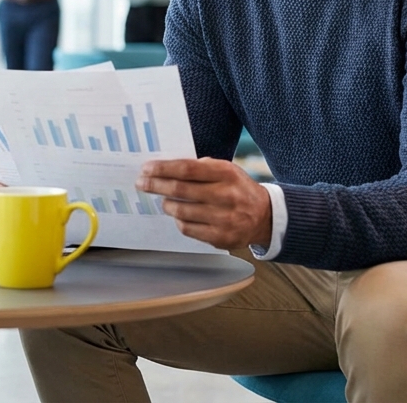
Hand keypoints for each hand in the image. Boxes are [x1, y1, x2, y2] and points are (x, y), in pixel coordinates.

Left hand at [136, 158, 271, 250]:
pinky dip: (179, 220)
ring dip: (167, 204)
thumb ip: (200, 168)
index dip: (163, 169)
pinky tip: (179, 215)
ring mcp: (224, 219)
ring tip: (164, 200)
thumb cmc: (237, 189)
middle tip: (141, 183)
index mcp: (226, 173)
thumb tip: (165, 169)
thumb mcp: (226, 170)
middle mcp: (226, 196)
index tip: (146, 168)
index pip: (187, 169)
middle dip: (156, 185)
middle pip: (180, 190)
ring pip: (181, 211)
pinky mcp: (221, 237)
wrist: (264, 216)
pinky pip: (188, 228)